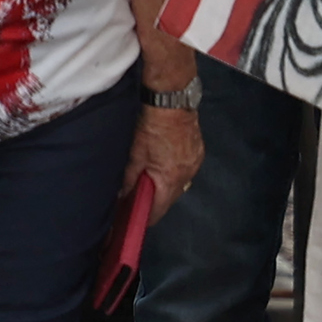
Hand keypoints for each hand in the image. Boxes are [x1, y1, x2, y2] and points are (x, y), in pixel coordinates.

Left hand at [129, 99, 205, 218]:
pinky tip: (164, 164)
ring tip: (150, 177)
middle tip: (138, 196)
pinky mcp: (198, 154)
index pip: (159, 210)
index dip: (145, 216)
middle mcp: (187, 176)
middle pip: (170, 198)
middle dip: (155, 199)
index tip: (134, 218)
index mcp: (170, 180)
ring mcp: (195, 165)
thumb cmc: (152, 127)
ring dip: (165, 185)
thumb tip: (123, 195)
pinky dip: (174, 172)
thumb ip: (130, 179)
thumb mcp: (135, 154)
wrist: (172, 103)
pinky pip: (185, 171)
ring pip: (178, 185)